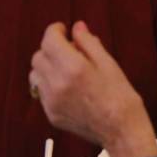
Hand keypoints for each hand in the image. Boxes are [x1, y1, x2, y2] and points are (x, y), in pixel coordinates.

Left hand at [30, 22, 156, 156]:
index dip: (55, 30)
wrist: (120, 130)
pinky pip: (40, 92)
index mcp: (73, 67)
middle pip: (38, 56)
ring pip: (35, 74)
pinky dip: (48, 84)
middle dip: (50, 48)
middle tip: (67, 50)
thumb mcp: (109, 63)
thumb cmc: (120, 95)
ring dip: (46, 66)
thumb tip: (77, 27)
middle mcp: (57, 83)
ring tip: (64, 69)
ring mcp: (51, 101)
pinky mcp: (50, 114)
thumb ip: (89, 42)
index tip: (63, 30)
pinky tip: (66, 86)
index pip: (50, 40)